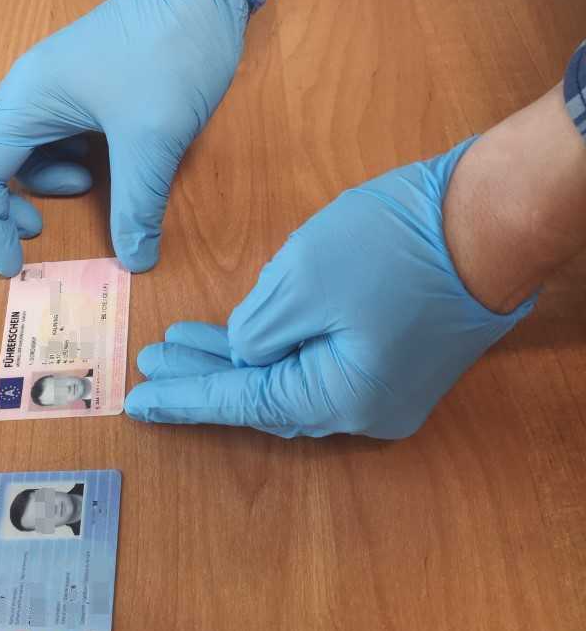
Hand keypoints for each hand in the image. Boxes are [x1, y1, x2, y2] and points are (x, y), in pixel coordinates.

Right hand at [0, 0, 268, 275]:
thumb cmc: (171, 52)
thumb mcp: (154, 140)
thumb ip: (138, 205)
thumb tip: (135, 259)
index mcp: (30, 98)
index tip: (16, 265)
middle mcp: (28, 88)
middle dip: (2, 200)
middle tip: (39, 230)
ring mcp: (52, 82)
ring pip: (19, 146)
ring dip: (42, 179)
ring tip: (91, 186)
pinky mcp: (77, 82)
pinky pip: (50, 132)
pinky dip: (63, 160)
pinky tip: (102, 163)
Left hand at [125, 140, 535, 439]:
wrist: (494, 217)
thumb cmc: (395, 243)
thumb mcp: (302, 279)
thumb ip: (256, 328)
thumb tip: (244, 351)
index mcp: (338, 400)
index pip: (242, 404)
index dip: (185, 399)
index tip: (136, 401)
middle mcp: (365, 412)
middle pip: (266, 400)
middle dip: (206, 376)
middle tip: (152, 361)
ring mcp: (389, 392)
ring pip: (293, 382)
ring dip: (240, 359)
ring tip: (182, 341)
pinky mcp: (400, 363)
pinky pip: (322, 366)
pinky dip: (280, 349)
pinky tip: (245, 329)